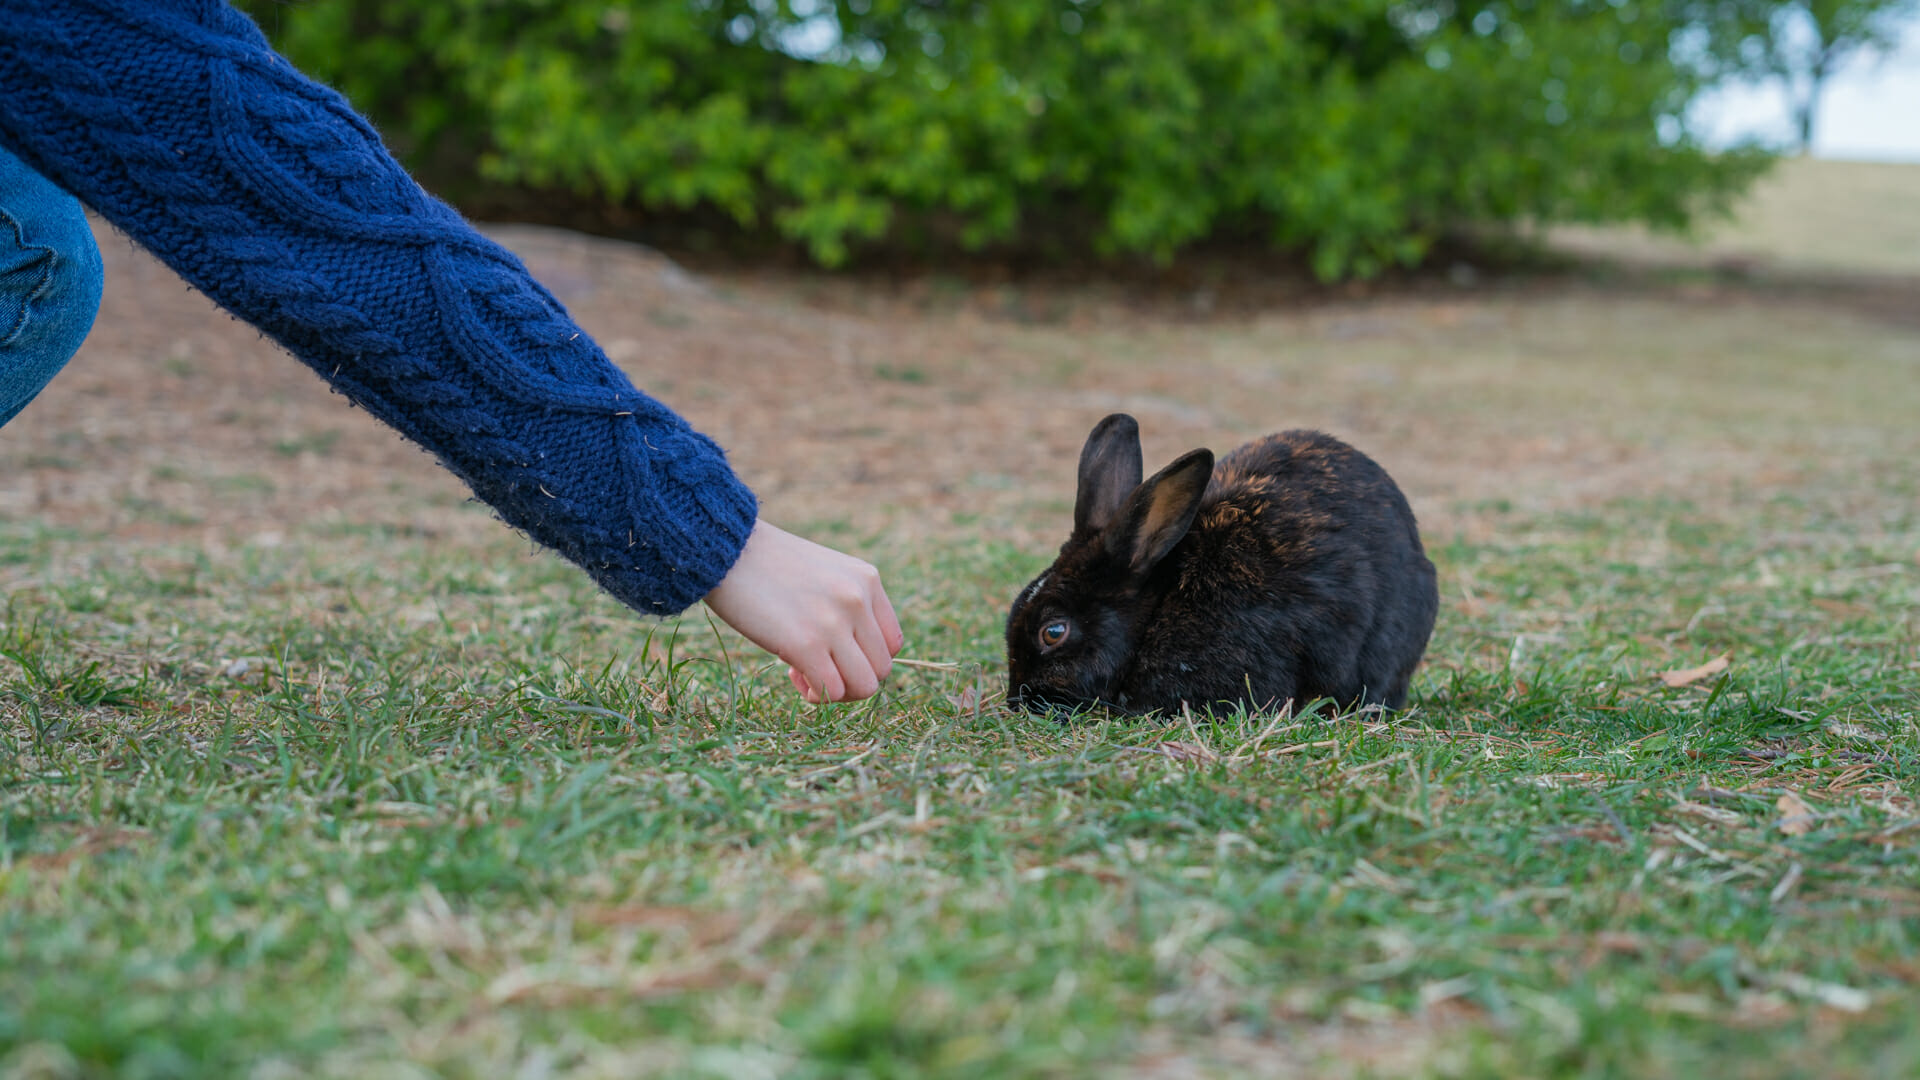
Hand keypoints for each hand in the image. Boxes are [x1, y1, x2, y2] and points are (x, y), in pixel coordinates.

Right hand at [703, 520, 904, 702]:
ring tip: (806, 673)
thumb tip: (854, 655)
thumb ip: (848, 604)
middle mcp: (858, 600)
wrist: (727, 548)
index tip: (835, 652)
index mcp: (867, 580)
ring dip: (838, 692)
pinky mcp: (806, 644)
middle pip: (881, 669)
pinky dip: (817, 694)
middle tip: (818, 667)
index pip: (892, 643)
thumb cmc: (769, 565)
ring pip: (864, 686)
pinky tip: (794, 674)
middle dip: (851, 679)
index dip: (865, 658)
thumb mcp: (826, 572)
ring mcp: (834, 623)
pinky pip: (831, 691)